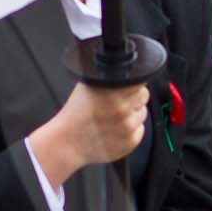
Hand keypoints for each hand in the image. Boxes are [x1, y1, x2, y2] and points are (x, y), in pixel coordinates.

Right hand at [28, 81, 149, 186]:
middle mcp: (121, 108)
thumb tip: (124, 69)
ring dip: (132, 113)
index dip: (132, 82)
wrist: (68, 141)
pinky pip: (140, 129)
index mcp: (112, 91)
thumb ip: (109, 76)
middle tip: (116, 103)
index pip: (139, 79)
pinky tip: (115, 129)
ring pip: (143, 112)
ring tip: (113, 117)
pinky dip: (131, 129)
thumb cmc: (76, 114)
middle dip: (132, 97)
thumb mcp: (89, 85)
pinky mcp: (130, 141)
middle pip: (143, 95)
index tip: (125, 86)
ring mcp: (127, 126)